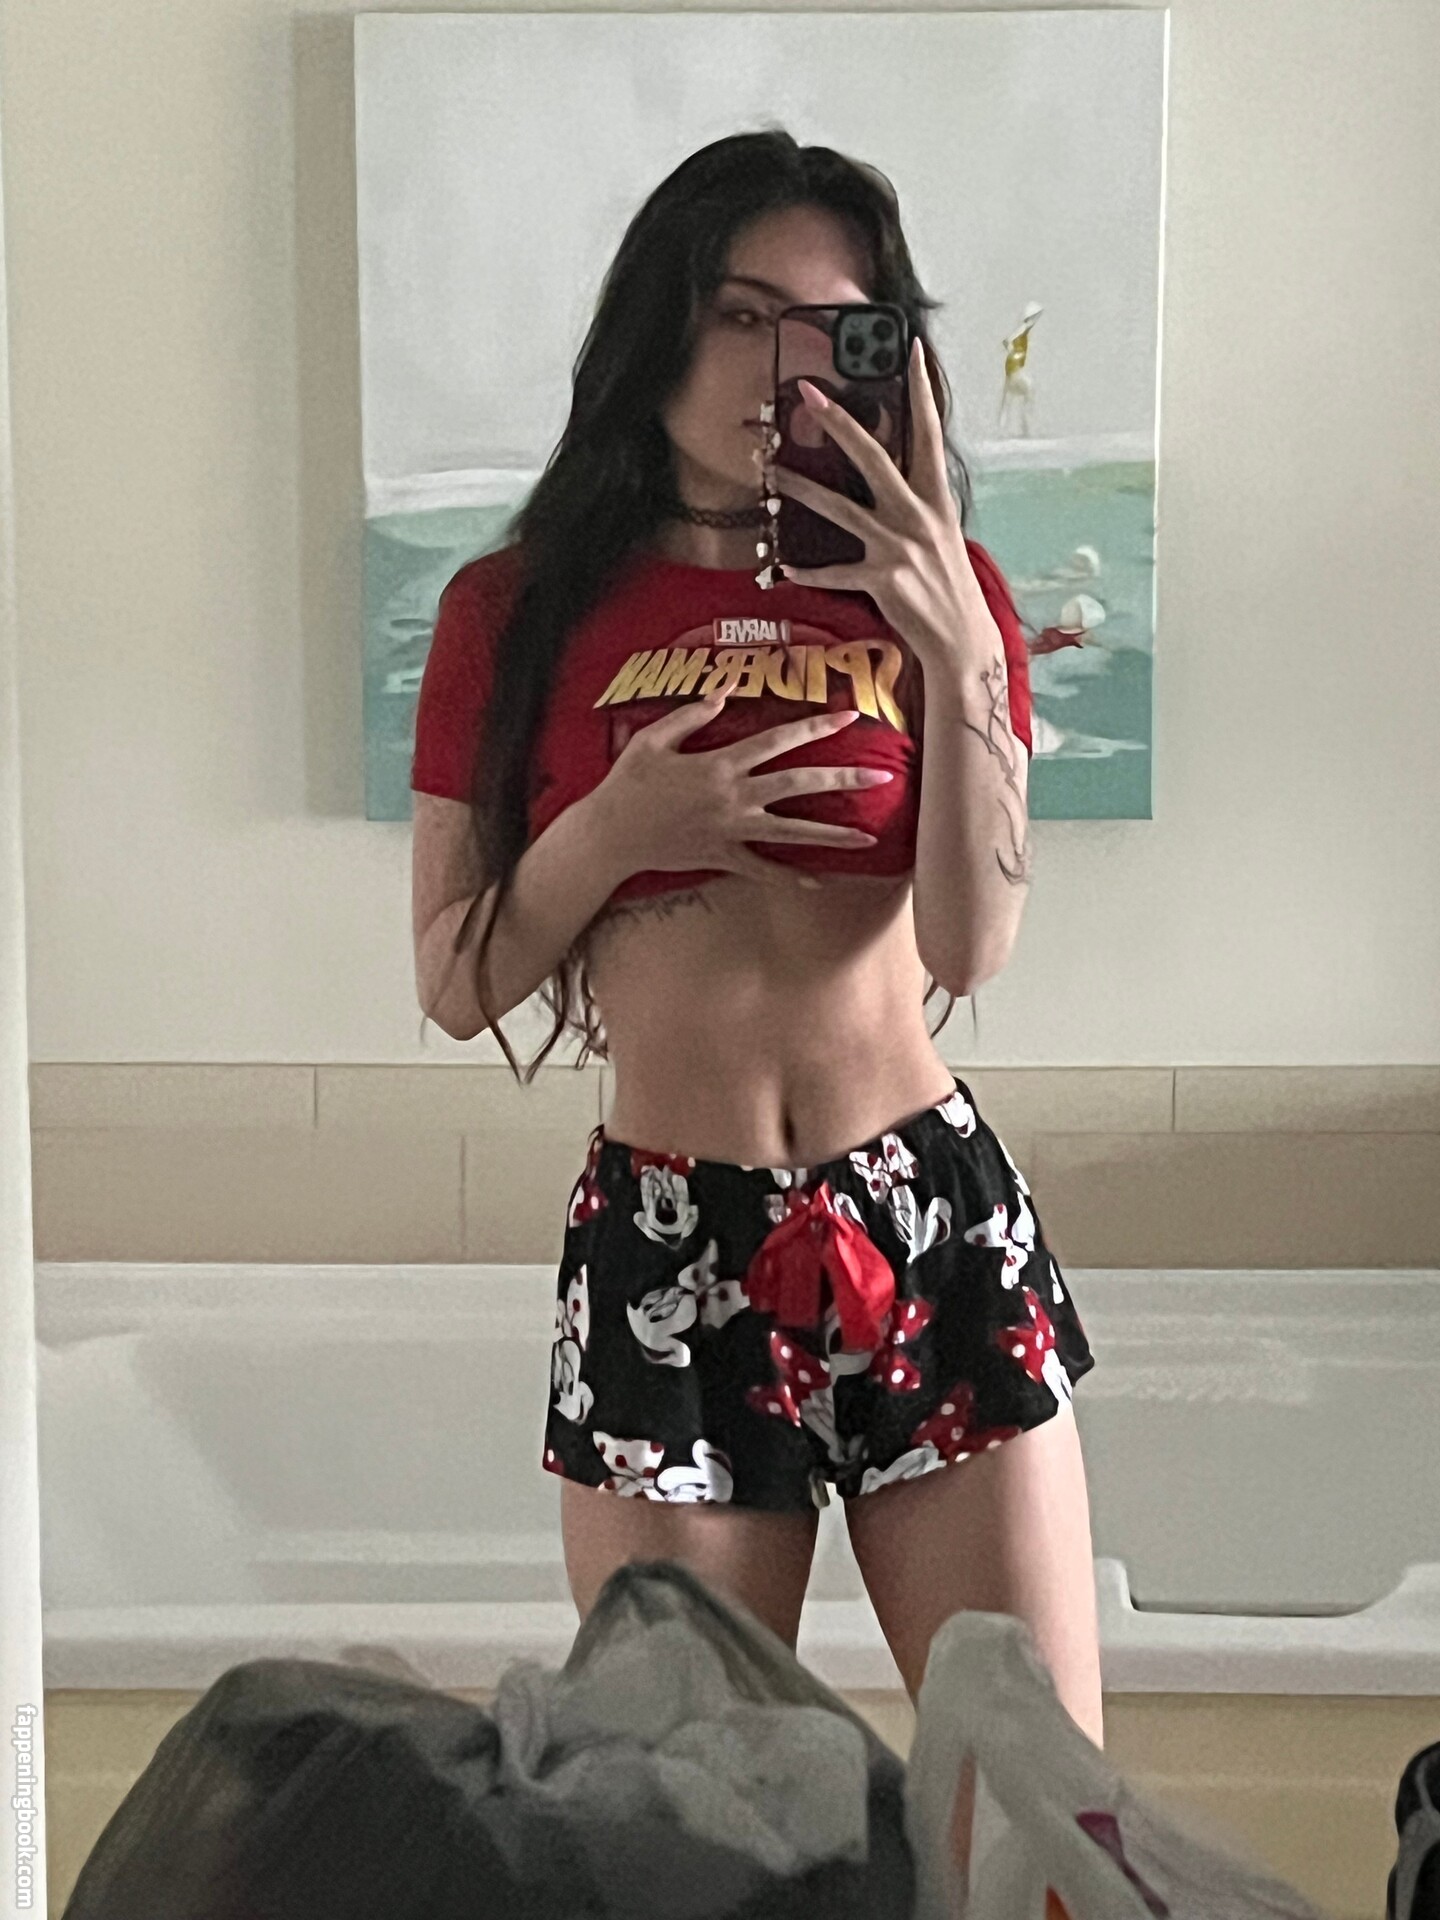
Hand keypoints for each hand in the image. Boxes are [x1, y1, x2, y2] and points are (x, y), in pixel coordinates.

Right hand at [592, 690, 893, 886]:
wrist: (611, 835)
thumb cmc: (628, 783)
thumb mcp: (653, 739)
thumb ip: (692, 716)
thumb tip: (723, 693)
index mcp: (720, 764)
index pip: (778, 740)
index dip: (815, 727)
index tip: (849, 717)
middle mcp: (734, 797)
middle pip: (799, 784)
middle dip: (843, 779)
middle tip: (881, 778)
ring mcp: (732, 830)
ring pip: (792, 832)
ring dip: (832, 835)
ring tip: (867, 839)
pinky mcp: (723, 856)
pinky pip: (763, 869)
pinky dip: (790, 877)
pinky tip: (818, 882)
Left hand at [768, 336, 1000, 665]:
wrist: (961, 637)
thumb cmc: (947, 582)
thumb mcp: (941, 531)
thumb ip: (916, 500)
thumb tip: (888, 471)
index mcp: (936, 498)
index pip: (928, 432)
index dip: (919, 390)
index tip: (907, 350)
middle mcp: (918, 516)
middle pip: (873, 457)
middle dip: (838, 423)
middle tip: (808, 394)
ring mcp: (899, 548)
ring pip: (840, 509)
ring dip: (802, 489)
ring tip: (773, 474)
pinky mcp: (882, 580)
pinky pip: (834, 572)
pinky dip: (807, 571)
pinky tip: (784, 567)